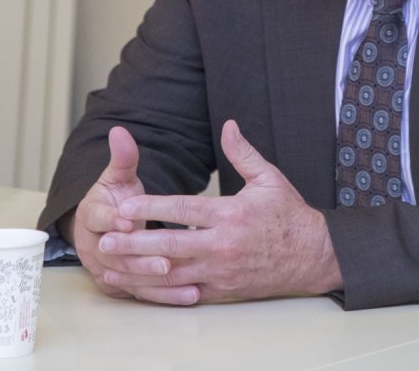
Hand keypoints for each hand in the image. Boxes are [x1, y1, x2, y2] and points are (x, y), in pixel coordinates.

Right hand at [70, 126, 170, 299]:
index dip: (112, 220)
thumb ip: (122, 158)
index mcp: (91, 216)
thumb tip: (119, 131)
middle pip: (114, 254)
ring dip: (152, 279)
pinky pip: (144, 293)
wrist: (102, 231)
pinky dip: (166, 295)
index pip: (98, 218)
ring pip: (129, 276)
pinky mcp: (122, 286)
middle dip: (138, 256)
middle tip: (164, 259)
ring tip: (177, 274)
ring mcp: (107, 269)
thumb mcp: (117, 178)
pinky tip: (189, 295)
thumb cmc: (115, 200)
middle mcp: (95, 246)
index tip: (128, 221)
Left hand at [97, 120, 343, 304]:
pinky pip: (185, 293)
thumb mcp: (269, 178)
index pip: (183, 209)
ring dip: (139, 271)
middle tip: (105, 240)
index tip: (126, 205)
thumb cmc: (289, 215)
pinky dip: (159, 291)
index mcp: (230, 215)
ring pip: (172, 274)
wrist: (312, 256)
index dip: (152, 207)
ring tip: (111, 267)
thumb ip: (243, 153)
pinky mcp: (222, 290)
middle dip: (134, 242)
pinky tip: (139, 288)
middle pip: (169, 245)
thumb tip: (229, 124)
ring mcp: (221, 272)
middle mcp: (222, 245)